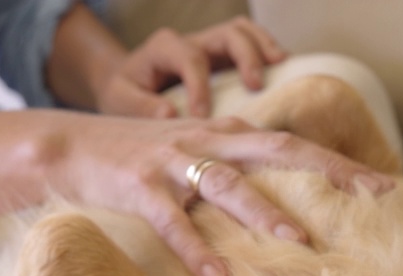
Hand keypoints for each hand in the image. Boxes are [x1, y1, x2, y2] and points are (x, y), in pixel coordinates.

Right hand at [43, 112, 393, 275]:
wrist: (66, 145)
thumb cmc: (136, 159)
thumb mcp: (192, 156)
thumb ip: (234, 171)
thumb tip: (280, 205)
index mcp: (226, 136)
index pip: (294, 145)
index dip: (339, 164)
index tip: (385, 187)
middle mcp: (207, 142)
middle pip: (279, 151)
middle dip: (328, 173)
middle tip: (371, 200)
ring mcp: (173, 162)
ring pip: (229, 184)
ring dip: (264, 212)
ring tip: (299, 241)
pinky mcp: (139, 187)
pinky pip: (172, 220)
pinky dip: (195, 249)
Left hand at [96, 17, 288, 118]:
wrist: (127, 85)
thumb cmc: (125, 94)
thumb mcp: (120, 100)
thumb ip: (140, 106)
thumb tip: (169, 115)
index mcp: (164, 48)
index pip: (190, 59)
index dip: (199, 86)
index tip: (203, 116)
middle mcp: (191, 41)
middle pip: (225, 34)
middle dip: (244, 55)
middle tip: (256, 85)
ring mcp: (210, 47)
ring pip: (242, 32)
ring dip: (263, 46)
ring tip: (281, 65)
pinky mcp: (224, 59)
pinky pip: (251, 44)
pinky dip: (267, 51)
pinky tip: (282, 70)